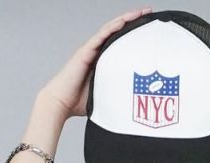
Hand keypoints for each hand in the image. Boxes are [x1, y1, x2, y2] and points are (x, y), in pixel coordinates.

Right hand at [40, 9, 154, 119]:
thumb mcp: (105, 94)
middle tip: (148, 13)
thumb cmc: (78, 102)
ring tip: (140, 13)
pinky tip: (123, 21)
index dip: (132, 32)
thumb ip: (116, 89)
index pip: (119, 40)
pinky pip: (101, 36)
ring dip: (125, 19)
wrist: (60, 103)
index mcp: (101, 60)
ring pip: (110, 29)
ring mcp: (90, 50)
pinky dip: (112, 27)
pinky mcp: (85, 52)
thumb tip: (133, 98)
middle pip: (116, 31)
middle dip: (133, 20)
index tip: (147, 27)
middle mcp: (96, 51)